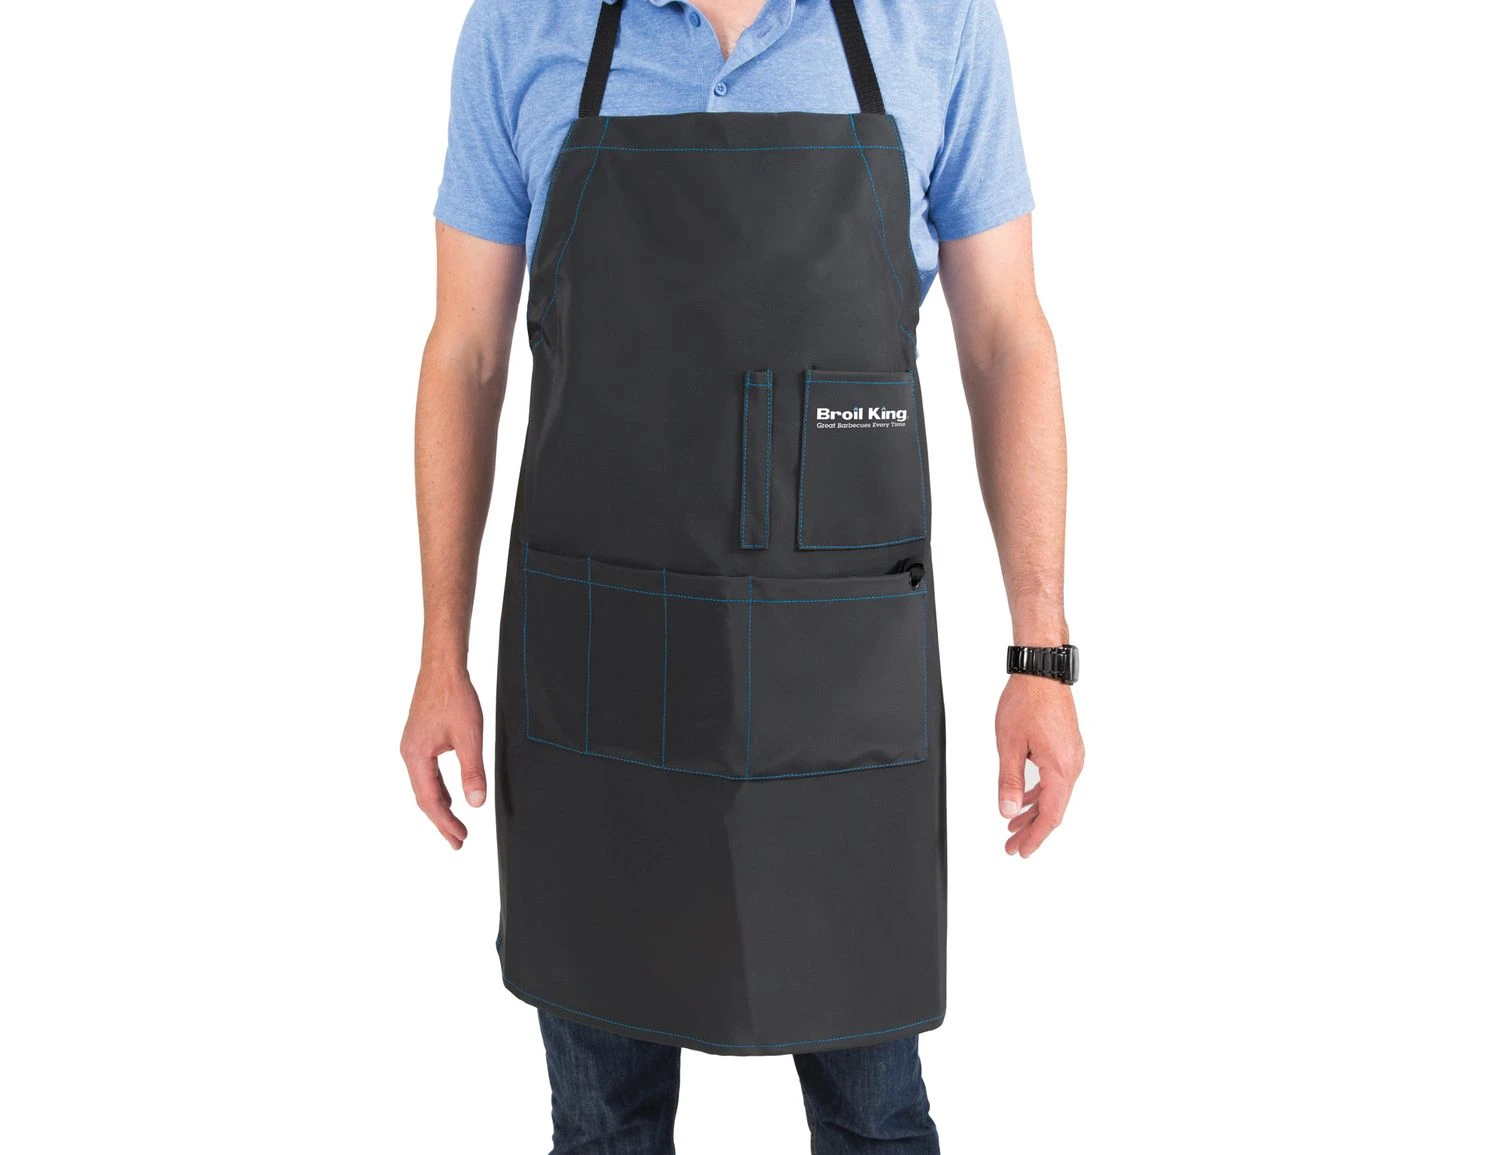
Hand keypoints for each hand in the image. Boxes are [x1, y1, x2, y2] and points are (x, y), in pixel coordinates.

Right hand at [400, 664, 486, 848]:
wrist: (443, 667)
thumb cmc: (454, 696)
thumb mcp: (469, 737)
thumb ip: (472, 772)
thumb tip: (475, 803)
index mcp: (416, 756)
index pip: (430, 800)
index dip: (445, 822)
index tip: (459, 839)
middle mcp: (409, 753)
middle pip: (424, 797)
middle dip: (441, 820)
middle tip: (458, 841)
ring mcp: (413, 746)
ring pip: (425, 785)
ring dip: (440, 805)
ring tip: (454, 824)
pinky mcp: (420, 738)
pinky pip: (427, 772)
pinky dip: (438, 788)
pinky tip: (449, 794)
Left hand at [995, 674, 1083, 857]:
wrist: (1042, 673)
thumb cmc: (1027, 701)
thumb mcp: (1009, 745)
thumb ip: (1010, 782)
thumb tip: (1008, 811)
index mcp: (1060, 768)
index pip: (1050, 815)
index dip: (1035, 837)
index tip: (1021, 851)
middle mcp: (1072, 765)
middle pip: (1054, 809)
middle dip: (1031, 830)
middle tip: (1012, 845)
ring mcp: (1072, 756)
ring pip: (1055, 795)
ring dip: (1034, 813)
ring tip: (1014, 827)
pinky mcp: (1068, 748)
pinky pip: (1056, 780)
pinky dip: (1040, 794)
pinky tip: (1025, 801)